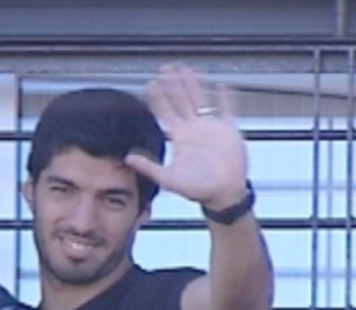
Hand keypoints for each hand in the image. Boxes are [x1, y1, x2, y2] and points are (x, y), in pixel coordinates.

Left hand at [125, 63, 249, 212]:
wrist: (224, 194)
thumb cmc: (198, 190)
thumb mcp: (169, 179)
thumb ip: (148, 167)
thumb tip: (128, 158)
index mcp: (180, 138)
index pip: (165, 113)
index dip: (157, 98)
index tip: (150, 83)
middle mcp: (194, 130)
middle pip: (180, 101)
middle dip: (173, 85)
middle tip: (165, 69)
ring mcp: (211, 128)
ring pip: (200, 100)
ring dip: (193, 85)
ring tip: (186, 69)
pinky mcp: (228, 130)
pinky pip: (226, 109)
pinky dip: (224, 98)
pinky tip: (221, 85)